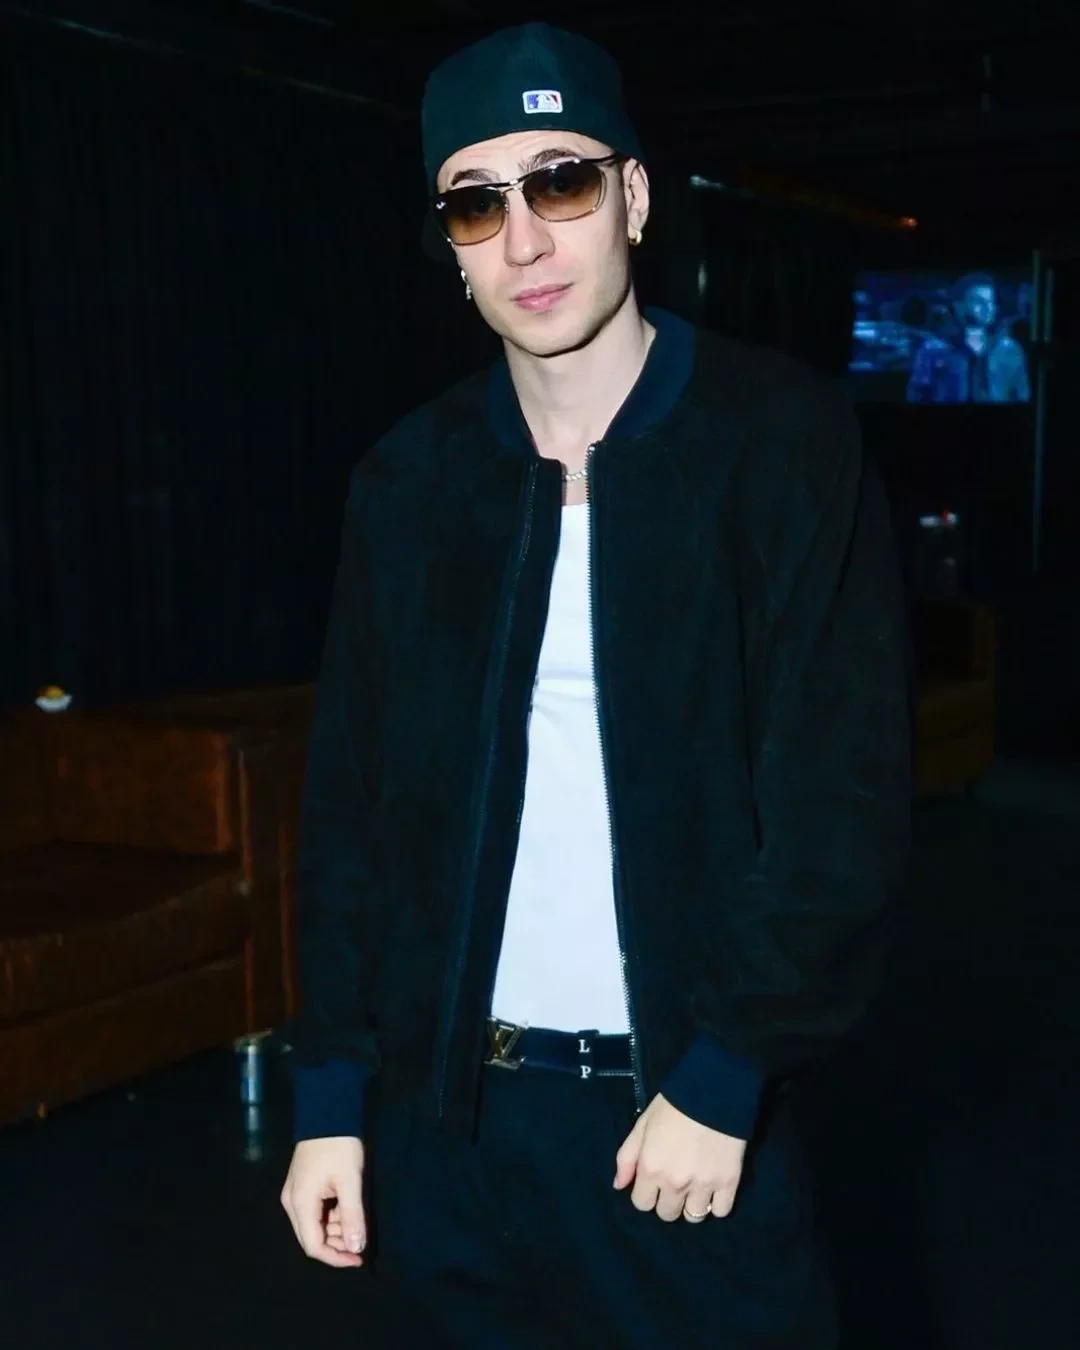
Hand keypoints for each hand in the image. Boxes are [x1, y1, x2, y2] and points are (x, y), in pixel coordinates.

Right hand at [280, 1136, 366, 1267]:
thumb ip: (352, 1216)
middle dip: (336, 1245)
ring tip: (357, 1224)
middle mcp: (292, 1203)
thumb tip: (356, 1248)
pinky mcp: (302, 1185)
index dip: (336, 1257)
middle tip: (361, 1241)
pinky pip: (315, 1211)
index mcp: (300, 1204)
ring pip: (314, 1225)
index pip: (313, 1246)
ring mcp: (295, 1193)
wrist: (328, 1111)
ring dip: (335, 1231)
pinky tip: (348, 1211)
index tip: (359, 1258)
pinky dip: (331, 1217)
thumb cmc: (339, 1146)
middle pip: (311, 1238)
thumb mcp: (350, 1181)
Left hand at [613, 1093, 746, 1222]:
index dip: (646, 1193)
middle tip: (675, 1183)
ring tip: (695, 1186)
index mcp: (651, 1168)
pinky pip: (721, 1211)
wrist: (713, 1092)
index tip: (654, 1181)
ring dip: (692, 1204)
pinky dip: (717, 1204)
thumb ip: (627, 1157)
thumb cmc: (673, 1105)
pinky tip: (714, 1189)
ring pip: (694, 1216)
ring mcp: (703, 1186)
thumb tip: (619, 1186)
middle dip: (668, 1200)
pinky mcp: (729, 1183)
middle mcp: (675, 1183)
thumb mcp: (642, 1125)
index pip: (641, 1204)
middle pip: (667, 1214)